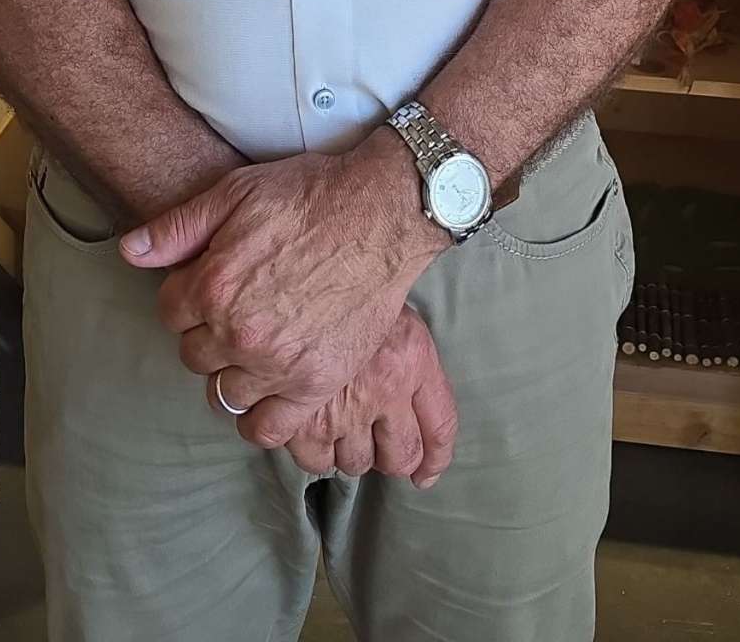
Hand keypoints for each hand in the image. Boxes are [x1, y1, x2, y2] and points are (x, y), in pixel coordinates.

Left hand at [120, 138, 435, 420]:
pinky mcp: (316, 383)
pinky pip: (268, 427)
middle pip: (194, 354)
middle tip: (236, 311)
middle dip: (207, 332)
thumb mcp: (235, 192)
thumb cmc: (308, 194)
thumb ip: (178, 227)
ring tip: (254, 348)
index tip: (210, 283)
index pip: (170, 311)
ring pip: (225, 392)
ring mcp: (277, 364)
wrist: (379, 212)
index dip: (187, 294)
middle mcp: (239, 333)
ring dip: (232, 372)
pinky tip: (266, 394)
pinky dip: (259, 419)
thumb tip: (129, 251)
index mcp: (212, 285)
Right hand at [261, 308, 457, 485]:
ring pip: (353, 463)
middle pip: (399, 458)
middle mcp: (382, 389)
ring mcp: (340, 406)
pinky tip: (306, 425)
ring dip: (347, 452)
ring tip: (334, 423)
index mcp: (412, 361)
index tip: (424, 473)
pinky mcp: (299, 417)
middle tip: (369, 436)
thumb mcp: (398, 318)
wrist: (302, 266)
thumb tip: (422, 453)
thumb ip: (419, 374)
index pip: (440, 428)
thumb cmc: (350, 291)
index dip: (434, 459)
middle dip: (386, 455)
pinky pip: (313, 460)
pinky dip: (311, 450)